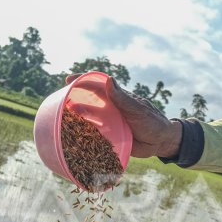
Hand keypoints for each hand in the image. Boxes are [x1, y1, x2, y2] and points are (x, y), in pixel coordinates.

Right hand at [66, 74, 181, 157]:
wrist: (162, 142)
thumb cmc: (152, 122)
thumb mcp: (137, 109)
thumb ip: (123, 98)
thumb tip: (108, 80)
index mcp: (117, 99)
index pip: (97, 86)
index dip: (83, 81)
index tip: (68, 79)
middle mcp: (111, 109)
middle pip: (89, 102)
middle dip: (74, 100)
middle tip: (59, 102)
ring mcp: (110, 123)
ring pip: (90, 119)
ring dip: (77, 119)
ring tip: (64, 121)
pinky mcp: (111, 138)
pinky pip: (95, 136)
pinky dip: (85, 136)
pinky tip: (75, 139)